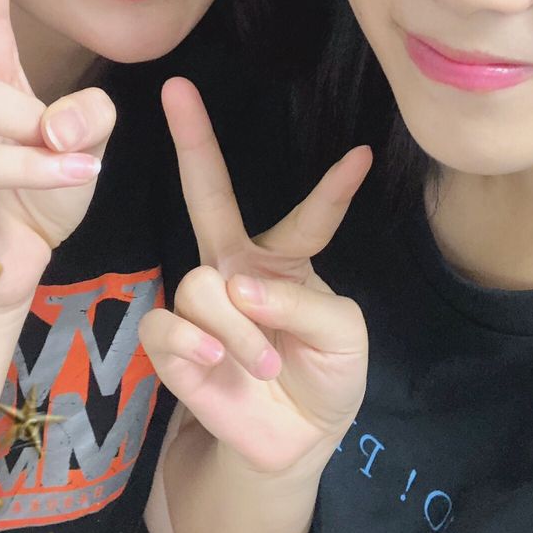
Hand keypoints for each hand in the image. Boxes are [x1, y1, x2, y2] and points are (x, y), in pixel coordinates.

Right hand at [139, 78, 371, 474]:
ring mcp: (202, 304)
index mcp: (287, 261)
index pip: (309, 215)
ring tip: (262, 364)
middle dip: (192, 140)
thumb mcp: (341, 336)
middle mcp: (237, 270)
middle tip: (176, 88)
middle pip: (208, 196)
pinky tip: (215, 364)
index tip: (364, 155)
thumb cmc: (325, 379)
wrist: (293, 443)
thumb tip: (237, 287)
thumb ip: (301, 302)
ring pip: (200, 284)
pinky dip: (196, 345)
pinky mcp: (173, 345)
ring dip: (237, 330)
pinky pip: (168, 324)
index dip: (334, 187)